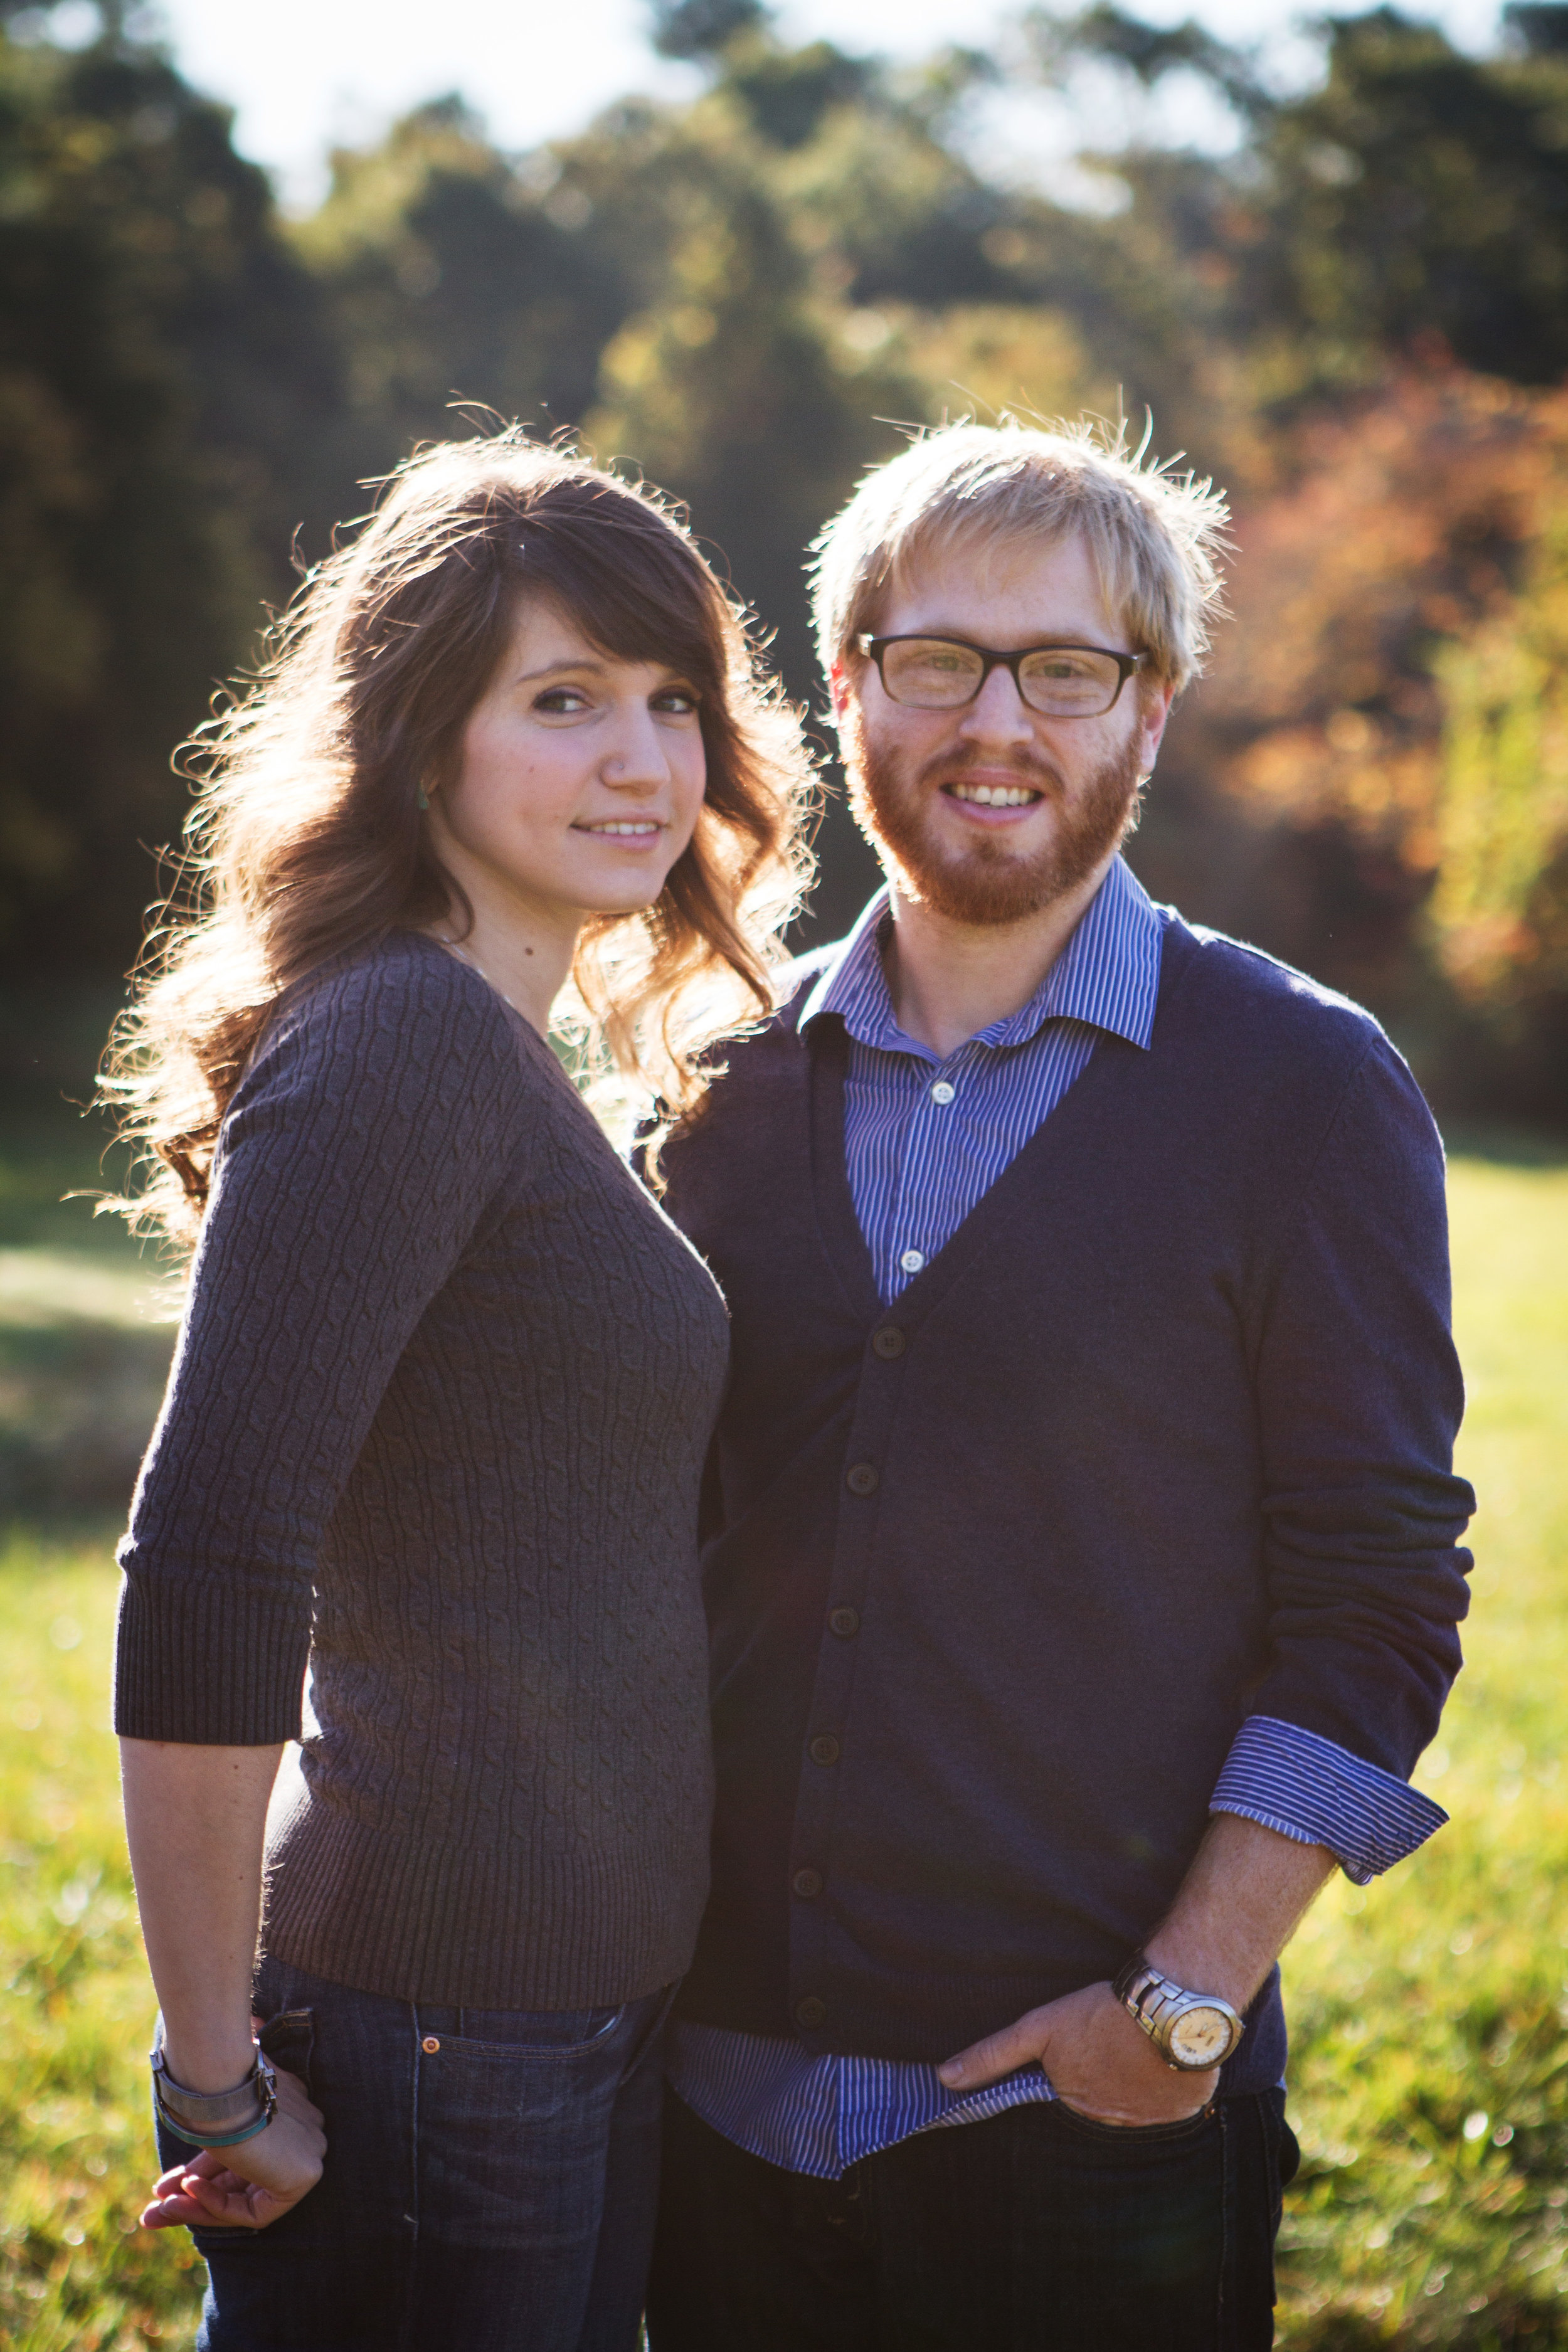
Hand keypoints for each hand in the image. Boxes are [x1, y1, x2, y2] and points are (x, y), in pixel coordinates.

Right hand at [143, 2056, 324, 2230]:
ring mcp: (308, 2151)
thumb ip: (206, 2146)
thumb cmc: (209, 2086)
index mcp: (284, 2102)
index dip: (205, 2171)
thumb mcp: (205, 2118)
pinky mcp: (305, 2175)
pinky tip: (187, 2190)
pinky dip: (216, 2204)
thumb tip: (183, 2173)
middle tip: (156, 2205)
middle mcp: (302, 2126)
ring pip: (246, 2196)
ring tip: (157, 2210)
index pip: (246, 2150)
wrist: (222, 2082)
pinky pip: (255, 2209)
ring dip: (197, 2206)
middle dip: (196, 2195)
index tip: (171, 2181)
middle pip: (244, 2176)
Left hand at [937, 1981, 1216, 2126]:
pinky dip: (1168, 2084)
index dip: (1073, 2070)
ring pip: (1136, 2102)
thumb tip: (945, 2078)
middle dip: (1104, 2077)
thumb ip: (993, 2056)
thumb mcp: (1039, 2028)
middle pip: (1101, 2102)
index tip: (1084, 2050)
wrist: (1169, 2007)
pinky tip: (1164, 2056)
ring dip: (1136, 2081)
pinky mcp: (1184, 2109)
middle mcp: (1111, 2120)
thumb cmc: (1101, 2014)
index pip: (1067, 2096)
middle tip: (1112, 2042)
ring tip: (1138, 2045)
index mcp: (1075, 2103)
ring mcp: (1150, 2119)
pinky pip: (1172, 2103)